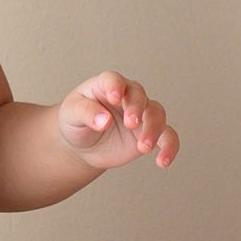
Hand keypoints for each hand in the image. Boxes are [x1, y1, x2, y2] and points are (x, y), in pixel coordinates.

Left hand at [57, 71, 178, 171]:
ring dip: (154, 128)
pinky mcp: (149, 134)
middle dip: (137, 108)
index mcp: (105, 86)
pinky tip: (163, 161)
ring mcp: (141, 115)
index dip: (115, 86)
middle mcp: (127, 97)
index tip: (115, 97)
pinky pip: (167, 137)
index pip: (113, 80)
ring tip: (143, 147)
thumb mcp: (71, 115)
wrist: (83, 146)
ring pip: (157, 113)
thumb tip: (104, 120)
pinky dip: (169, 147)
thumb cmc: (76, 122)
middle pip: (139, 95)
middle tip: (130, 123)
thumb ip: (86, 113)